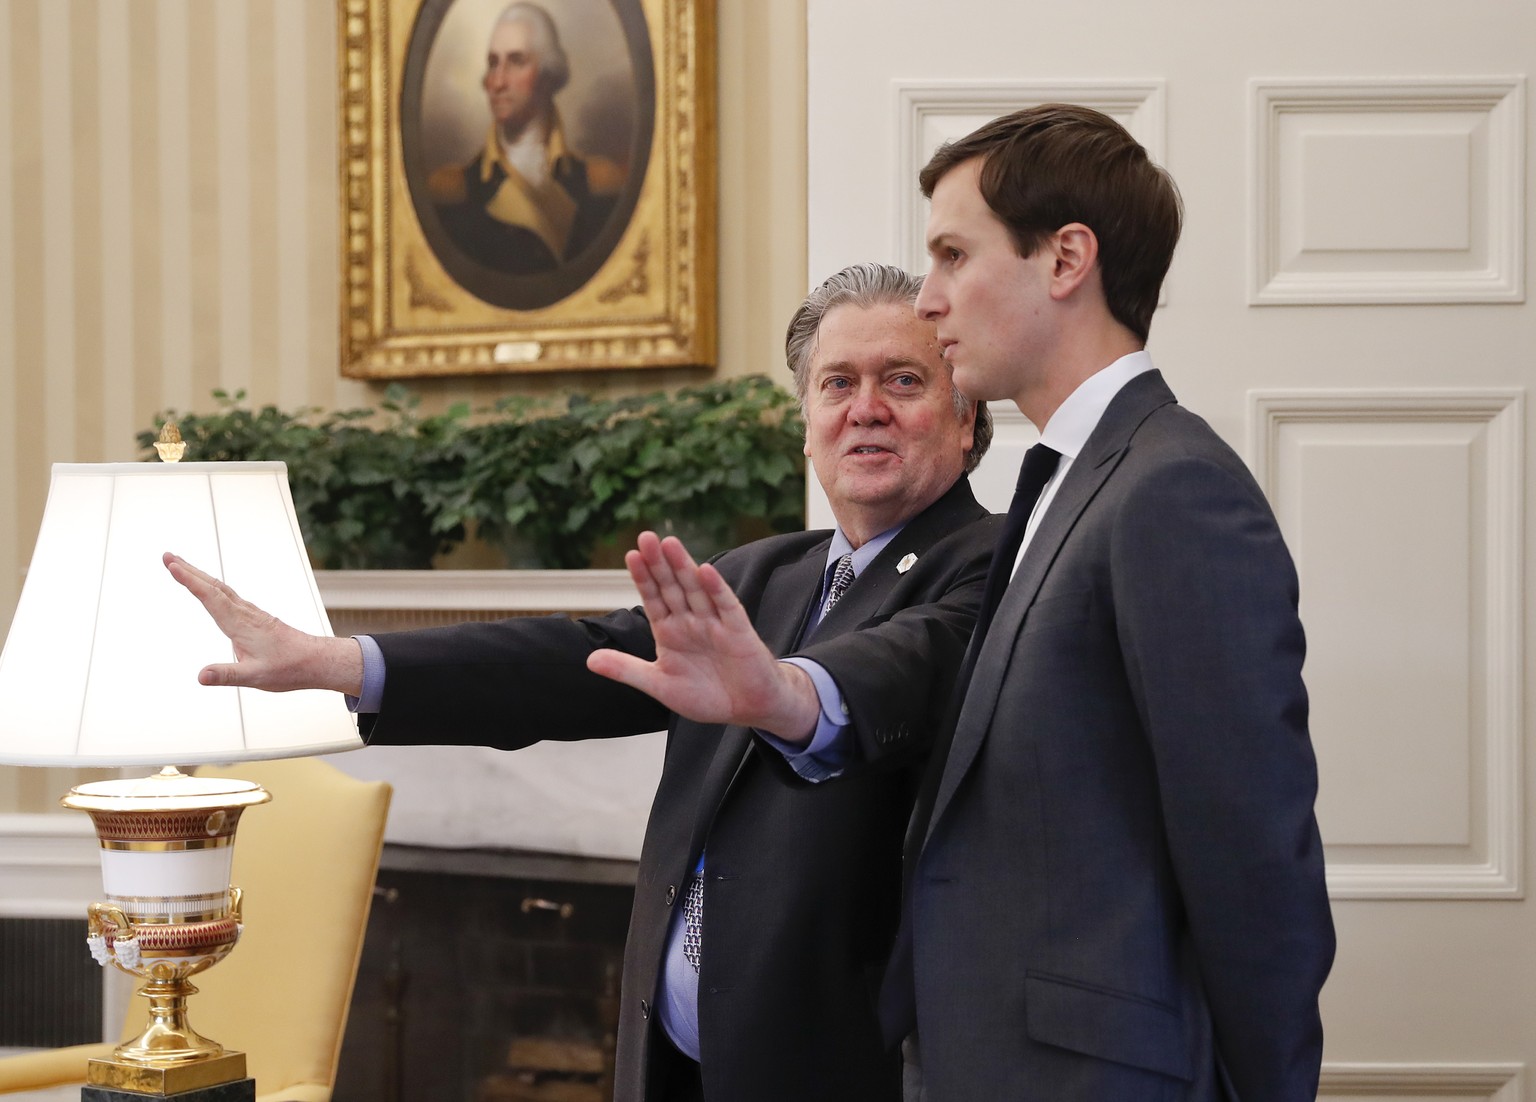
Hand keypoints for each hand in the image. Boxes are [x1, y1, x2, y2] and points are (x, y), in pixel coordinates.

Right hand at [162, 552, 363, 695]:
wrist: (315, 660)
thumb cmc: (288, 668)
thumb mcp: (255, 677)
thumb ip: (227, 675)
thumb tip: (201, 676)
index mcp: (240, 624)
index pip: (210, 598)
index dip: (190, 581)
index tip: (172, 565)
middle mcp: (244, 614)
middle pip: (213, 586)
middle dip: (189, 570)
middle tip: (167, 556)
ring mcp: (250, 613)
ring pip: (221, 588)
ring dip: (200, 575)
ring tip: (181, 566)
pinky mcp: (254, 617)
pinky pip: (229, 596)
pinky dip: (213, 586)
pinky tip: (210, 587)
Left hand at [586, 533, 820, 742]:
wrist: (748, 709)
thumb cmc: (706, 696)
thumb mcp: (660, 685)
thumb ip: (627, 670)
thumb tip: (589, 660)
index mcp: (670, 632)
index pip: (653, 598)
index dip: (643, 577)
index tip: (631, 555)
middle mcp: (691, 621)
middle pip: (672, 586)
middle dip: (659, 563)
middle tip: (646, 537)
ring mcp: (715, 623)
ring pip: (696, 590)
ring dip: (683, 567)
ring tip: (669, 543)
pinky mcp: (738, 631)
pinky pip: (725, 606)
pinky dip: (716, 589)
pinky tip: (704, 571)